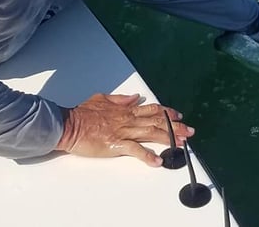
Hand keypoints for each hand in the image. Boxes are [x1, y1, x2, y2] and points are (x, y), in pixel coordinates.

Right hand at [55, 93, 194, 166]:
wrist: (68, 125)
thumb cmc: (82, 113)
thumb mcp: (102, 99)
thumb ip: (120, 99)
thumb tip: (135, 97)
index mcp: (126, 110)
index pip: (152, 109)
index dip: (167, 112)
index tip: (179, 116)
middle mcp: (128, 119)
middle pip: (158, 121)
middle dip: (176, 126)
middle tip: (190, 131)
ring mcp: (124, 132)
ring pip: (152, 133)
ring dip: (169, 138)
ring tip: (182, 144)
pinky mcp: (116, 144)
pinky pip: (136, 150)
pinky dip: (148, 156)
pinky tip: (158, 160)